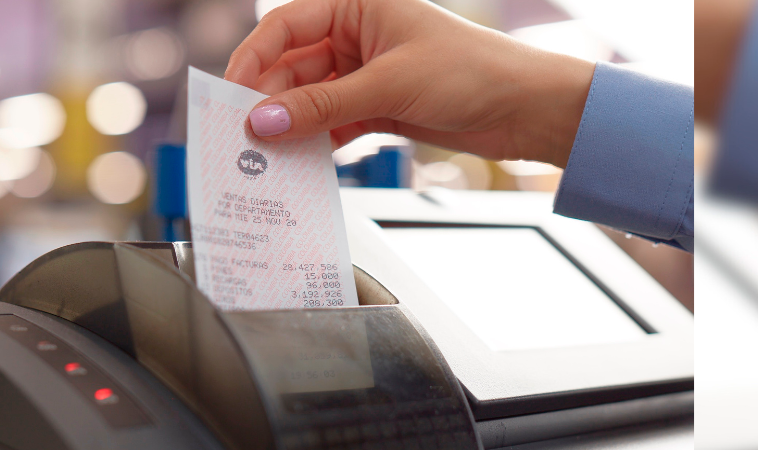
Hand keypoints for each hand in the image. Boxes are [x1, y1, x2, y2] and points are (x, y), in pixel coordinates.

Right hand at [226, 0, 594, 167]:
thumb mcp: (388, 85)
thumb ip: (321, 106)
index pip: (286, 26)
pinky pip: (331, 123)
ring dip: (292, 127)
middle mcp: (358, 35)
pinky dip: (317, 143)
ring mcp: (366, 73)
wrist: (527, 109)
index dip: (253, 59)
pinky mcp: (378, 107)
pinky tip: (303, 163)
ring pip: (309, 99)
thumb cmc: (474, 71)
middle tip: (245, 135)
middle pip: (292, 67)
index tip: (231, 94)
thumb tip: (264, 120)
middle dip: (269, 101)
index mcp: (358, 5)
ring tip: (270, 156)